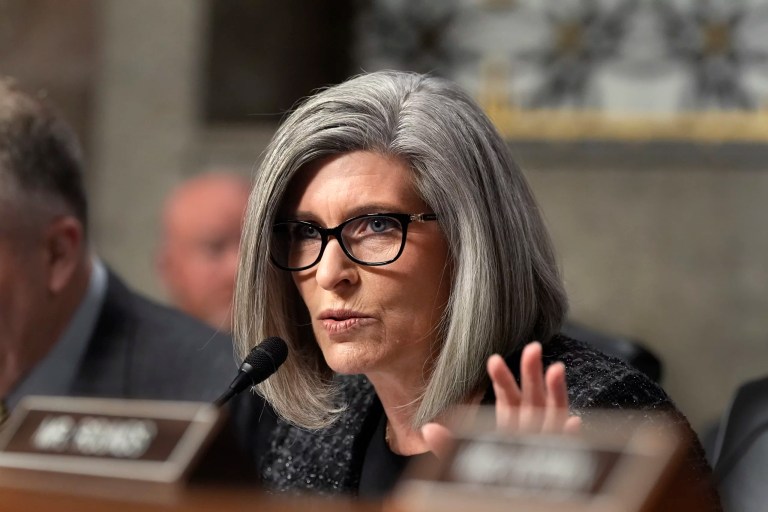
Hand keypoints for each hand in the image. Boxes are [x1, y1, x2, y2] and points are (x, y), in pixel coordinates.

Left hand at [422, 342, 580, 458]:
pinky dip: (571, 435)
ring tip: (556, 369)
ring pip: (553, 412)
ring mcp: (547, 439)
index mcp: (510, 421)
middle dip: (532, 371)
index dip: (502, 377)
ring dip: (556, 391)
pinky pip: (568, 446)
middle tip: (531, 347)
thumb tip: (427, 429)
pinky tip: (575, 422)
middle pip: (532, 394)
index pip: (507, 395)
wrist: (513, 497)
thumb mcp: (467, 457)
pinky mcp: (560, 457)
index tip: (493, 361)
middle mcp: (530, 425)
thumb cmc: (493, 473)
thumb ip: (449, 445)